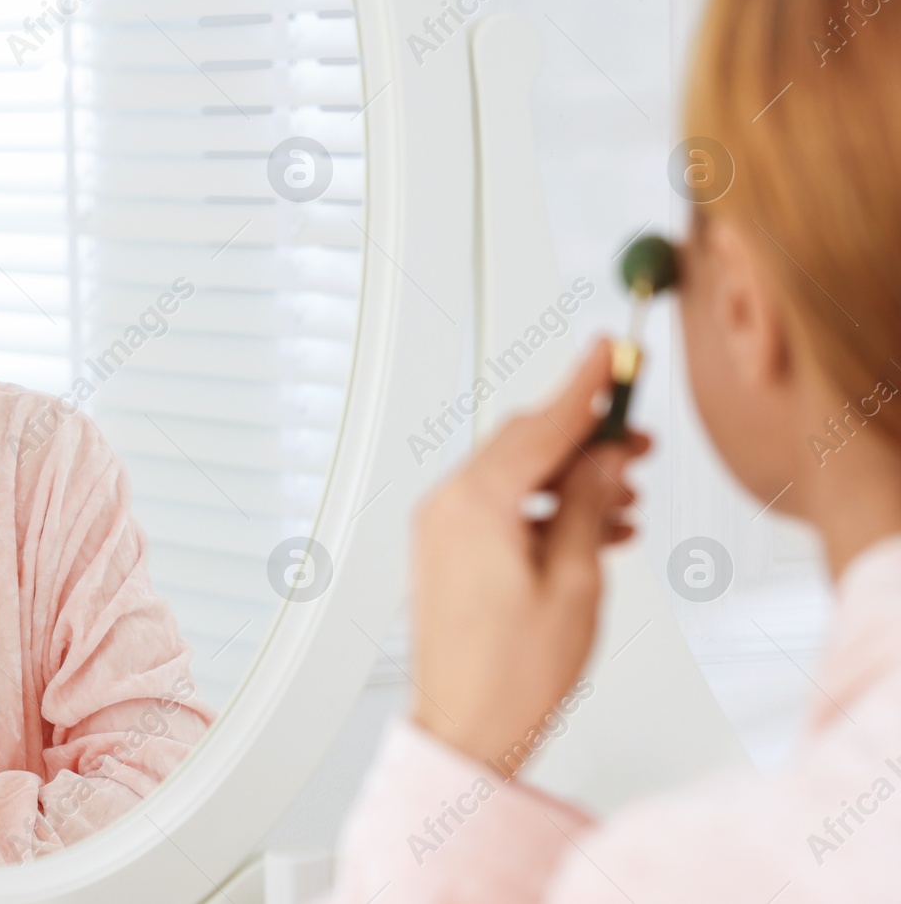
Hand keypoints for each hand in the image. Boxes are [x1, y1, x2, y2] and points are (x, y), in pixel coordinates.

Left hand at [409, 338, 648, 776]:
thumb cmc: (512, 673)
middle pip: (525, 445)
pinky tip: (595, 525)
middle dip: (586, 439)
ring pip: (516, 476)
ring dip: (572, 478)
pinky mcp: (446, 550)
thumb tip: (605, 460)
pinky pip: (500, 506)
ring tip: (625, 493)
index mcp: (475, 504)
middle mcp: (448, 506)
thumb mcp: (576, 582)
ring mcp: (442, 528)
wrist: (466, 727)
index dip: (584, 386)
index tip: (608, 351)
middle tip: (638, 441)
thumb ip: (591, 507)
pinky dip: (546, 507)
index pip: (541, 426)